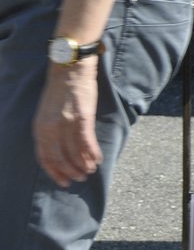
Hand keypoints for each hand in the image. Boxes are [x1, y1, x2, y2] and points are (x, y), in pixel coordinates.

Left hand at [34, 61, 102, 186]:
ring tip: (90, 170)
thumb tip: (57, 149)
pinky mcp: (83, 116)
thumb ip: (48, 131)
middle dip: (70, 171)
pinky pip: (87, 140)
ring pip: (74, 151)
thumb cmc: (59, 90)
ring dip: (83, 164)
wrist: (69, 68)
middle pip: (59, 158)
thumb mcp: (46, 113)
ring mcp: (67, 122)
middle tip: (80, 178)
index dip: (55, 172)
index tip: (63, 182)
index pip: (45, 158)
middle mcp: (50, 128)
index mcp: (39, 128)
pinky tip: (97, 159)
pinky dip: (93, 152)